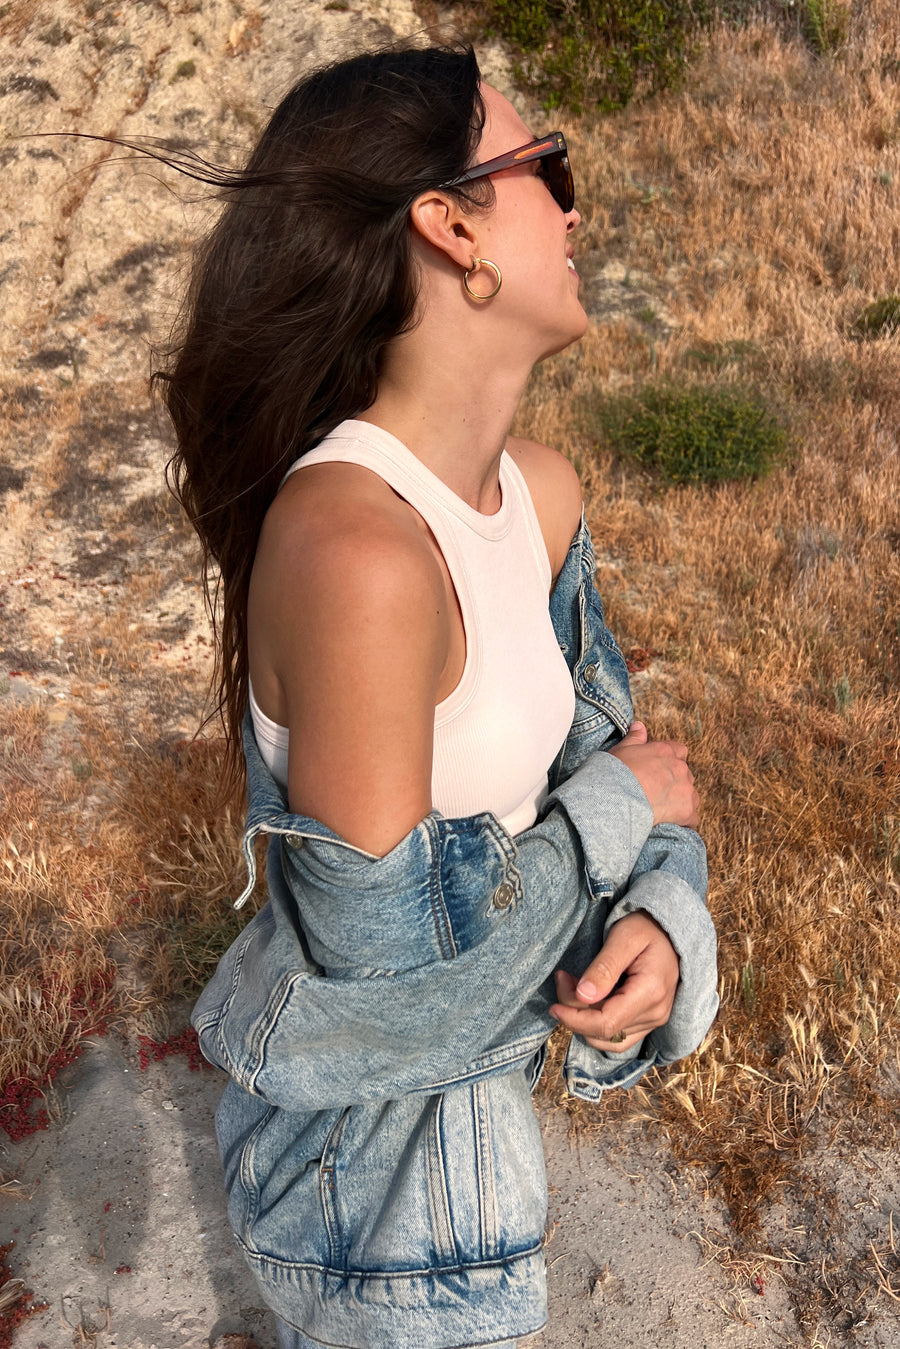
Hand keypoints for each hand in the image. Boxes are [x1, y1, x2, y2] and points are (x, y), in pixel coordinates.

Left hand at [550, 912, 679, 1051]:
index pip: (606, 1024)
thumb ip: (604, 967)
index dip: (575, 1019)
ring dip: (584, 1021)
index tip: (554, 1005)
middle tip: (563, 979)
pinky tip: (589, 1000)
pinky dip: (597, 1024)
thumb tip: (583, 996)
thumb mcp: (624, 937)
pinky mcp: (649, 1020)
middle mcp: (656, 1013)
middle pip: (604, 1032)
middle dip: (575, 1013)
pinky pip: (618, 1036)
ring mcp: (654, 1020)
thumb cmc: (646, 927)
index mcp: (650, 992)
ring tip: (574, 988)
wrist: (671, 930)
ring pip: (609, 1039)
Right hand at [608, 721, 698, 827]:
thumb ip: (634, 738)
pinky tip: (671, 824)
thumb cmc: (615, 773)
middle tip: (657, 791)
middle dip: (675, 781)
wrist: (617, 799)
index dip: (671, 760)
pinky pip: (692, 818)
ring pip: (691, 794)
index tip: (660, 769)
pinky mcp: (687, 811)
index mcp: (665, 751)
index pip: (679, 750)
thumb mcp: (621, 750)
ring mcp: (686, 790)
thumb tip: (640, 725)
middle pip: (685, 773)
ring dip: (681, 800)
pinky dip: (684, 821)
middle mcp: (679, 768)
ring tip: (663, 809)